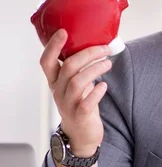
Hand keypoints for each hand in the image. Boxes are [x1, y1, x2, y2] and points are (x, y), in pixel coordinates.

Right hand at [40, 29, 110, 156]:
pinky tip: (104, 86)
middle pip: (68, 68)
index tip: (64, 32)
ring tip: (108, 64)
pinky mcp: (81, 116)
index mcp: (56, 82)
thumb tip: (96, 46)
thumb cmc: (80, 104)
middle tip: (104, 49)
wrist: (81, 135)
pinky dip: (97, 92)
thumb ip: (80, 69)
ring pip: (77, 82)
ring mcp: (68, 104)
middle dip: (88, 54)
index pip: (47, 62)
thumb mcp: (76, 85)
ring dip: (95, 69)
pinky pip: (86, 103)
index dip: (53, 46)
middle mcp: (59, 91)